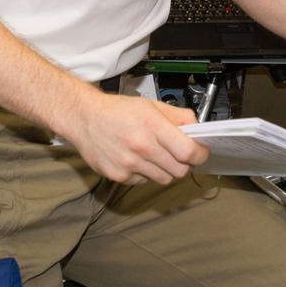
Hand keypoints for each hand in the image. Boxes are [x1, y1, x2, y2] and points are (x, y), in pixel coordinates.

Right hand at [62, 92, 209, 185]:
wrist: (84, 118)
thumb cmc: (117, 110)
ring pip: (163, 179)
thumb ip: (178, 116)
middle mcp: (141, 147)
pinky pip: (144, 182)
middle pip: (179, 170)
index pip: (188, 152)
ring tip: (156, 156)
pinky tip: (137, 159)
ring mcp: (129, 164)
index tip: (201, 153)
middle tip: (179, 155)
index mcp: (152, 125)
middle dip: (184, 164)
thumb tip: (197, 128)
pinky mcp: (118, 176)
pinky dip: (146, 174)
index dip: (200, 155)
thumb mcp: (151, 105)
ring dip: (165, 170)